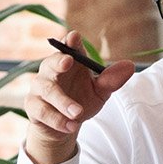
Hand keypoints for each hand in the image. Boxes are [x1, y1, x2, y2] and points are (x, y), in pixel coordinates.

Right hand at [24, 30, 135, 163]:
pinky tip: (70, 126)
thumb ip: (111, 80)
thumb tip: (129, 66)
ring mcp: (39, 88)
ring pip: (47, 90)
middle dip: (58, 61)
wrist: (66, 126)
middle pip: (50, 62)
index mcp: (68, 62)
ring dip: (63, 102)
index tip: (74, 37)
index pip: (68, 47)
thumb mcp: (99, 92)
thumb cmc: (81, 100)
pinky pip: (42, 111)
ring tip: (77, 113)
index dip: (70, 42)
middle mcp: (51, 71)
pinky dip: (57, 119)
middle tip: (68, 61)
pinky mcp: (32, 106)